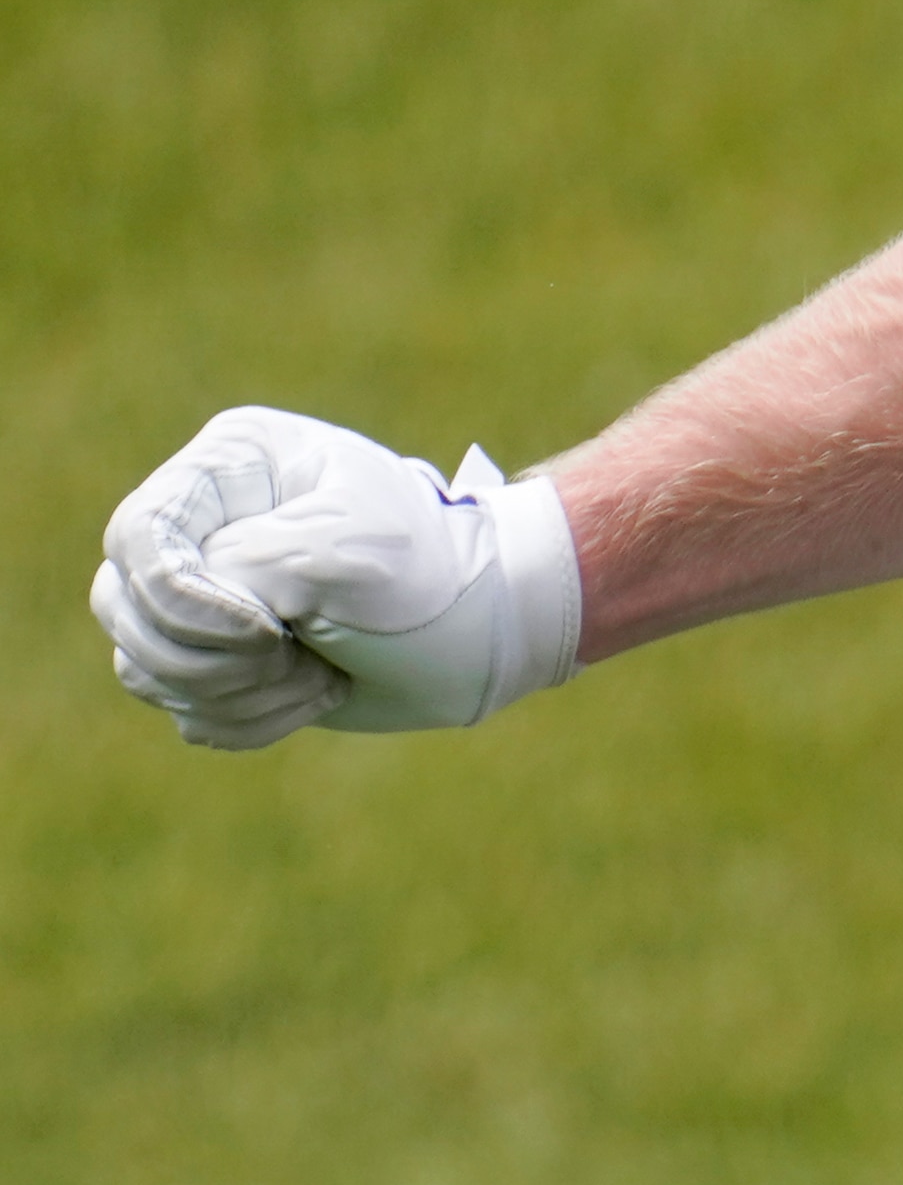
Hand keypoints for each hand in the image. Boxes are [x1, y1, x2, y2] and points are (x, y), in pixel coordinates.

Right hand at [92, 407, 582, 748]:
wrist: (496, 629)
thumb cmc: (436, 574)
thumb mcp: (351, 555)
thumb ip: (245, 568)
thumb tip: (182, 615)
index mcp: (231, 466)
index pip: (139, 536)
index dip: (185, 599)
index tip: (268, 629)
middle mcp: (202, 524)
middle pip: (124, 607)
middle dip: (215, 655)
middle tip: (302, 651)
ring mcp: (202, 593)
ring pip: (144, 665)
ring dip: (236, 692)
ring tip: (322, 675)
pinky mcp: (219, 657)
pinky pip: (180, 707)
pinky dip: (246, 718)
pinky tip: (318, 693)